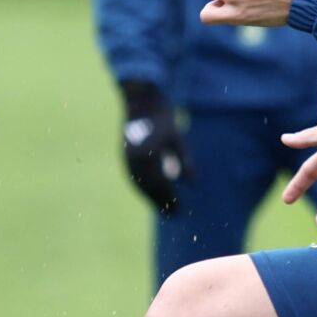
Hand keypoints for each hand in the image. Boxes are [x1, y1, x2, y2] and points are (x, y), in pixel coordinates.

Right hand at [119, 80, 189, 212]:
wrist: (140, 102)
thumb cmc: (162, 119)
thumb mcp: (177, 138)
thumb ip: (184, 159)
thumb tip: (192, 182)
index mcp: (148, 156)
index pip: (162, 185)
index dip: (172, 199)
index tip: (181, 209)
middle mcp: (135, 160)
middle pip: (149, 189)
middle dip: (162, 203)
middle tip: (174, 215)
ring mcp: (127, 158)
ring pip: (140, 185)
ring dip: (151, 199)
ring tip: (163, 208)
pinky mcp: (125, 155)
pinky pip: (134, 178)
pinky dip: (143, 189)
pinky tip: (151, 195)